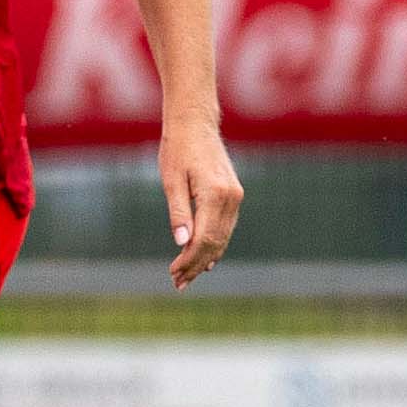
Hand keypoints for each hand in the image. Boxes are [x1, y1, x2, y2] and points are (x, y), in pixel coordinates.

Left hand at [161, 117, 243, 288]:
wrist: (195, 123)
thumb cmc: (178, 148)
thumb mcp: (171, 180)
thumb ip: (178, 212)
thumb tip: (182, 243)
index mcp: (215, 194)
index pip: (204, 239)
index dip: (189, 260)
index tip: (173, 274)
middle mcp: (231, 198)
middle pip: (216, 243)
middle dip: (196, 265)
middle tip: (178, 283)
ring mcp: (236, 196)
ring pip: (223, 237)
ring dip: (206, 259)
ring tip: (187, 276)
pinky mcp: (234, 195)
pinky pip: (226, 227)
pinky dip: (215, 244)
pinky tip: (205, 259)